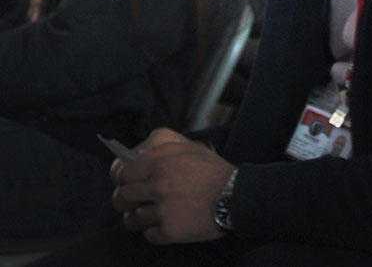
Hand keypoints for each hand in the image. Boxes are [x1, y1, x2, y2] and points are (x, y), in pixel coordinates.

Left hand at [110, 127, 233, 243]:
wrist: (238, 196)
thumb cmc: (216, 172)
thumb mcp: (192, 149)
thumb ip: (163, 149)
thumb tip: (136, 156)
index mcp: (162, 163)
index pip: (123, 172)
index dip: (121, 178)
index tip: (125, 183)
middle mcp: (160, 185)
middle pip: (123, 197)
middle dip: (124, 201)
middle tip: (133, 202)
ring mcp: (164, 210)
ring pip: (133, 219)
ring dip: (138, 218)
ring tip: (148, 216)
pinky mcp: (171, 230)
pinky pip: (149, 235)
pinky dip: (154, 232)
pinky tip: (165, 225)